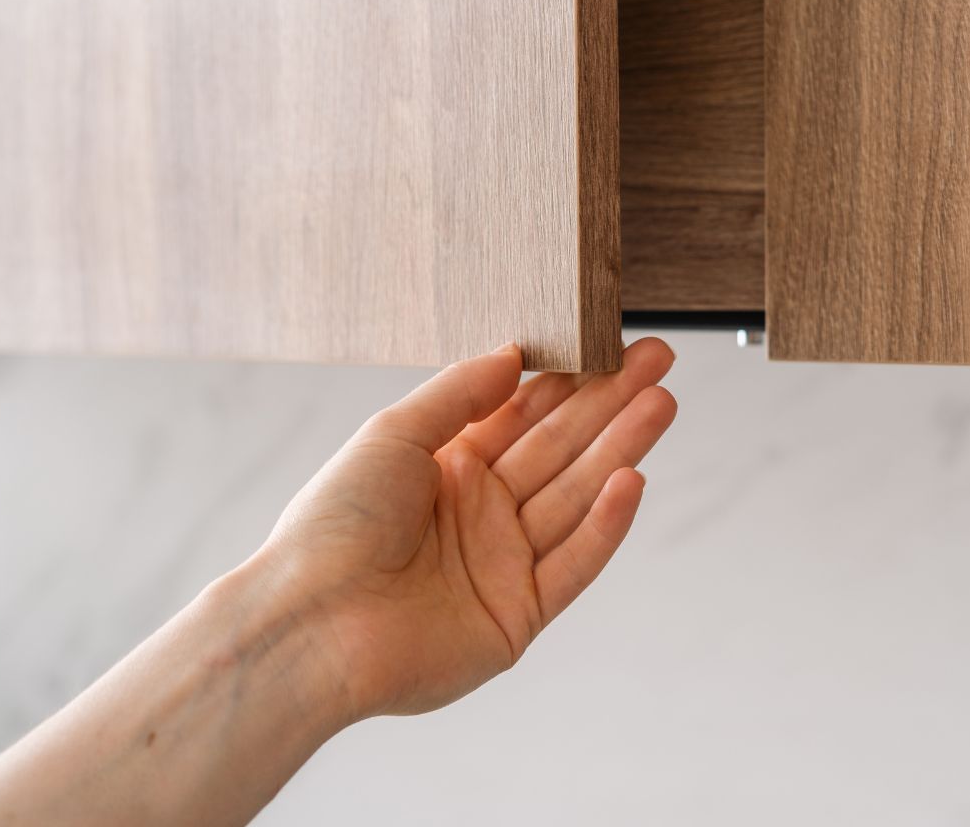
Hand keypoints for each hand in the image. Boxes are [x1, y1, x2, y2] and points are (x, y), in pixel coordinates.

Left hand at [256, 338, 676, 717]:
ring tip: (660, 405)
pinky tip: (631, 481)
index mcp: (448, 470)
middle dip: (612, 405)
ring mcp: (503, 565)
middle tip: (658, 362)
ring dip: (620, 451)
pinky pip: (573, 564)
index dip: (571, 381)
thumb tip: (514, 352)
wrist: (308, 625)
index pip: (525, 416)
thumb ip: (459, 393)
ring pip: (576, 498)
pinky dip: (604, 525)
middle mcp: (481, 514)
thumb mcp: (393, 435)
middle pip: (561, 450)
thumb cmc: (333, 526)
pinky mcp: (518, 616)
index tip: (612, 345)